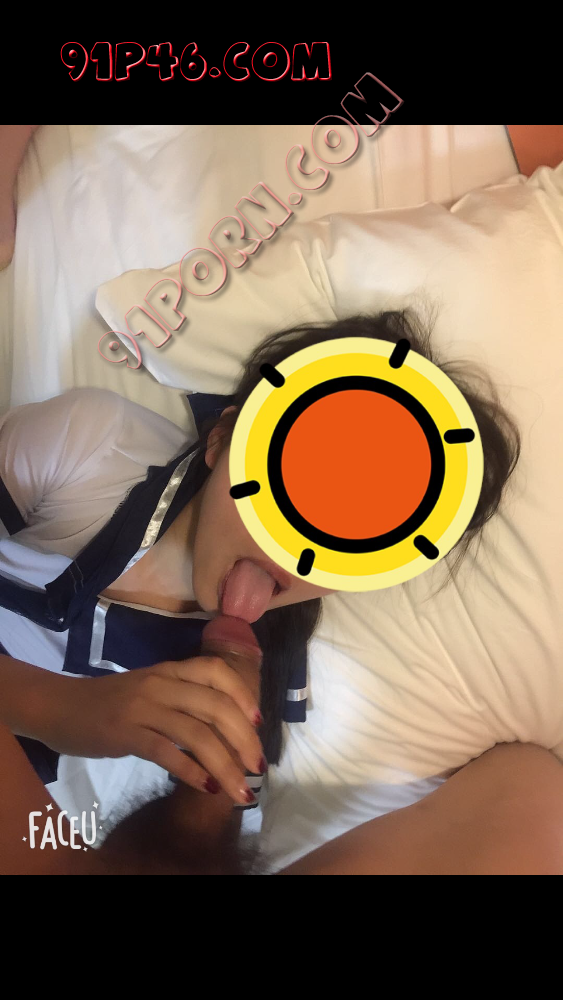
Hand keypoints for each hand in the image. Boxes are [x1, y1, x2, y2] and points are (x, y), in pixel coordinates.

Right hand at [38, 655, 264, 805]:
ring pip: (197, 734)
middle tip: (258, 765)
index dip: (243, 695)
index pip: (216, 672)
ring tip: (240, 790)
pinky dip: (192, 771)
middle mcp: (160, 685)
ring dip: (225, 765)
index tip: (258, 721)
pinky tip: (207, 787)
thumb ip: (184, 700)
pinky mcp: (126, 733)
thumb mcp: (151, 690)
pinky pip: (167, 752)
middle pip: (215, 707)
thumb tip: (226, 728)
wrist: (59, 706)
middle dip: (244, 739)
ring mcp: (143, 708)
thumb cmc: (110, 702)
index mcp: (169, 670)